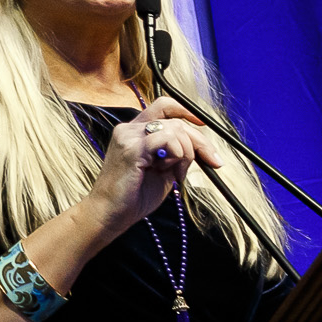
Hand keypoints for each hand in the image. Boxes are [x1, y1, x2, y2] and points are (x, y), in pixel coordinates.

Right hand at [80, 99, 230, 235]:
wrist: (110, 214)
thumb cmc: (133, 196)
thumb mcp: (162, 171)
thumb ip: (176, 155)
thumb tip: (201, 148)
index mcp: (134, 131)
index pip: (163, 106)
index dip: (186, 111)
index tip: (203, 125)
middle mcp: (129, 129)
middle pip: (175, 120)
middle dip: (200, 141)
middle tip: (212, 161)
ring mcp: (129, 137)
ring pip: (174, 129)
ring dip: (187, 152)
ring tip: (177, 174)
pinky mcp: (131, 149)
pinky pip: (167, 140)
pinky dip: (177, 156)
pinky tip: (169, 173)